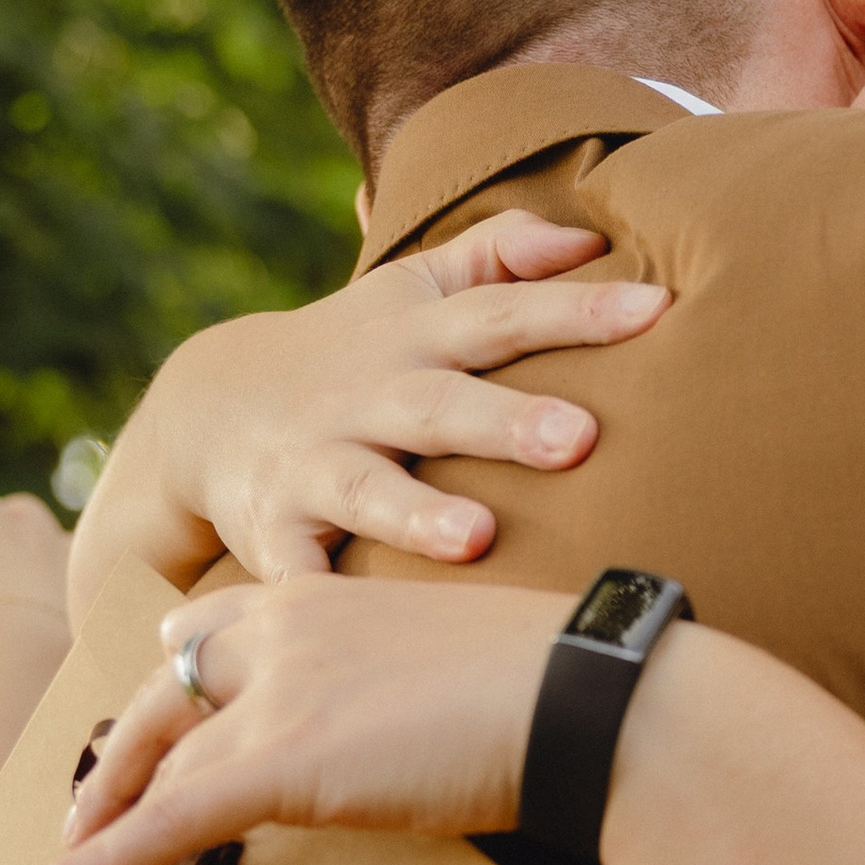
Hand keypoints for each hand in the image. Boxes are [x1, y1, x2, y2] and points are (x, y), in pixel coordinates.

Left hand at [21, 575, 572, 864]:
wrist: (592, 698)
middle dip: (117, 771)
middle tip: (85, 827)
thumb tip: (415, 736)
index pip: (211, 635)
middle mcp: (285, 628)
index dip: (172, 693)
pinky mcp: (281, 760)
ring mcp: (278, 691)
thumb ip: (407, 686)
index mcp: (328, 597)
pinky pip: (166, 821)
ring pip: (156, 766)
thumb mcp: (464, 666)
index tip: (158, 738)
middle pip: (162, 696)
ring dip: (104, 836)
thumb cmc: (566, 690)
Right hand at [81, 212, 669, 599]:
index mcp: (414, 338)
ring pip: (365, 488)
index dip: (578, 310)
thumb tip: (589, 235)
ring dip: (415, 514)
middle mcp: (366, 396)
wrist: (207, 408)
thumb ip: (498, 254)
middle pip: (440, 405)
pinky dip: (312, 599)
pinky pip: (293, 571)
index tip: (656, 308)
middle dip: (507, 422)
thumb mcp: (413, 289)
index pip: (504, 314)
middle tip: (579, 438)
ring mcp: (313, 463)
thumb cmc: (355, 351)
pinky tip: (343, 629)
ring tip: (476, 537)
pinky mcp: (271, 530)